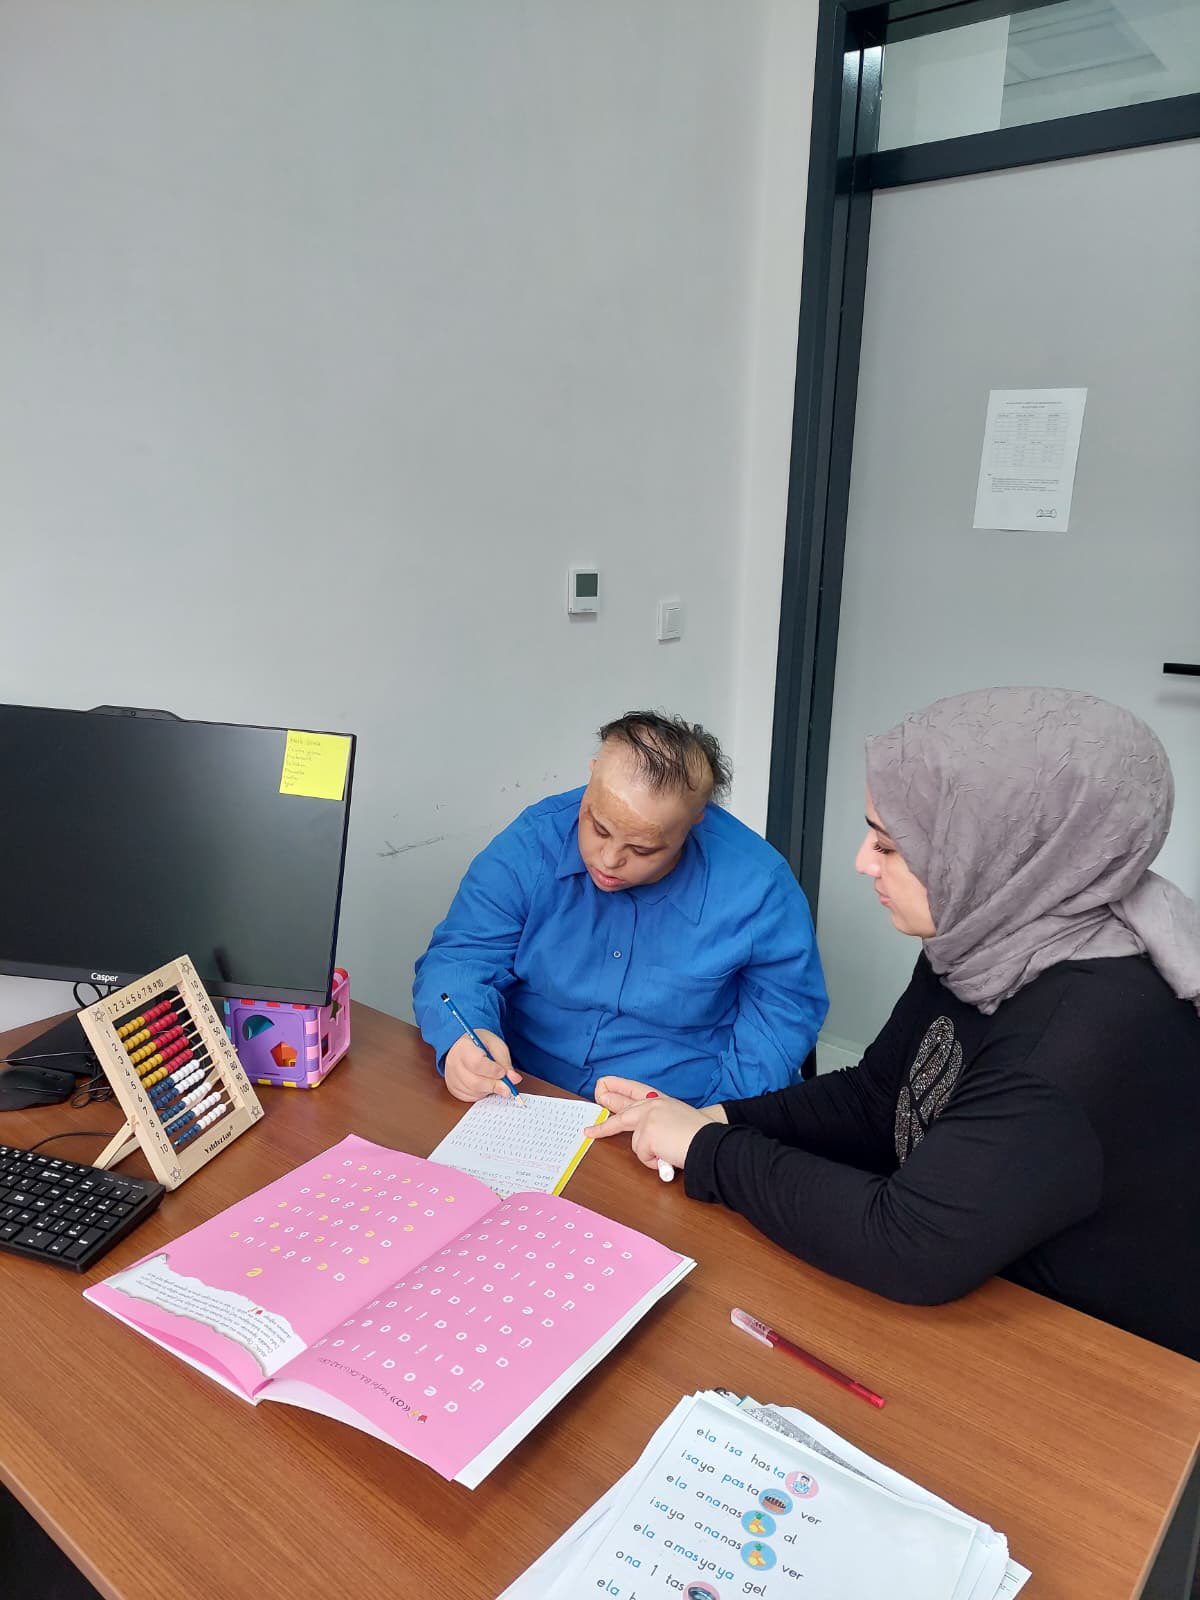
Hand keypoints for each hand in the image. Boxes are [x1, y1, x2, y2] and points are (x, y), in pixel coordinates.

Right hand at [443, 1029, 521, 1101]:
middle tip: (508, 1088)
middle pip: (475, 1082)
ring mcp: (452, 1078)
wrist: (464, 1047)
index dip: (492, 1071)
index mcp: (463, 1048)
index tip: (503, 1073)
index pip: (477, 1063)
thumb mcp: (496, 1046)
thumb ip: (505, 1062)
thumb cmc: (481, 1044)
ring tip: (495, 1082)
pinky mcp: (453, 1089)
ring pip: (474, 1092)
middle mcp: (454, 1064)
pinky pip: (470, 1097)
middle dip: (494, 1086)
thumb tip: (515, 1079)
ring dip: (489, 1090)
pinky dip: (482, 1094)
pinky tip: (485, 1085)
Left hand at [586, 1076, 726, 1172]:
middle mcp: (652, 1105)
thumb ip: (659, 1125)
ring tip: (668, 1153)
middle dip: (603, 1125)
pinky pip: (643, 1156)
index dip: (618, 1088)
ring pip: (636, 1143)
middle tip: (588, 1131)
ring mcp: (647, 1117)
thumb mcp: (677, 1121)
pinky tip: (669, 1155)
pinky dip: (655, 1162)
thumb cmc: (701, 1135)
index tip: (602, 1087)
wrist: (710, 1142)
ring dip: (650, 1154)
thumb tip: (644, 1140)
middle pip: (621, 1111)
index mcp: (662, 1100)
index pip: (635, 1090)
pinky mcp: (645, 1133)